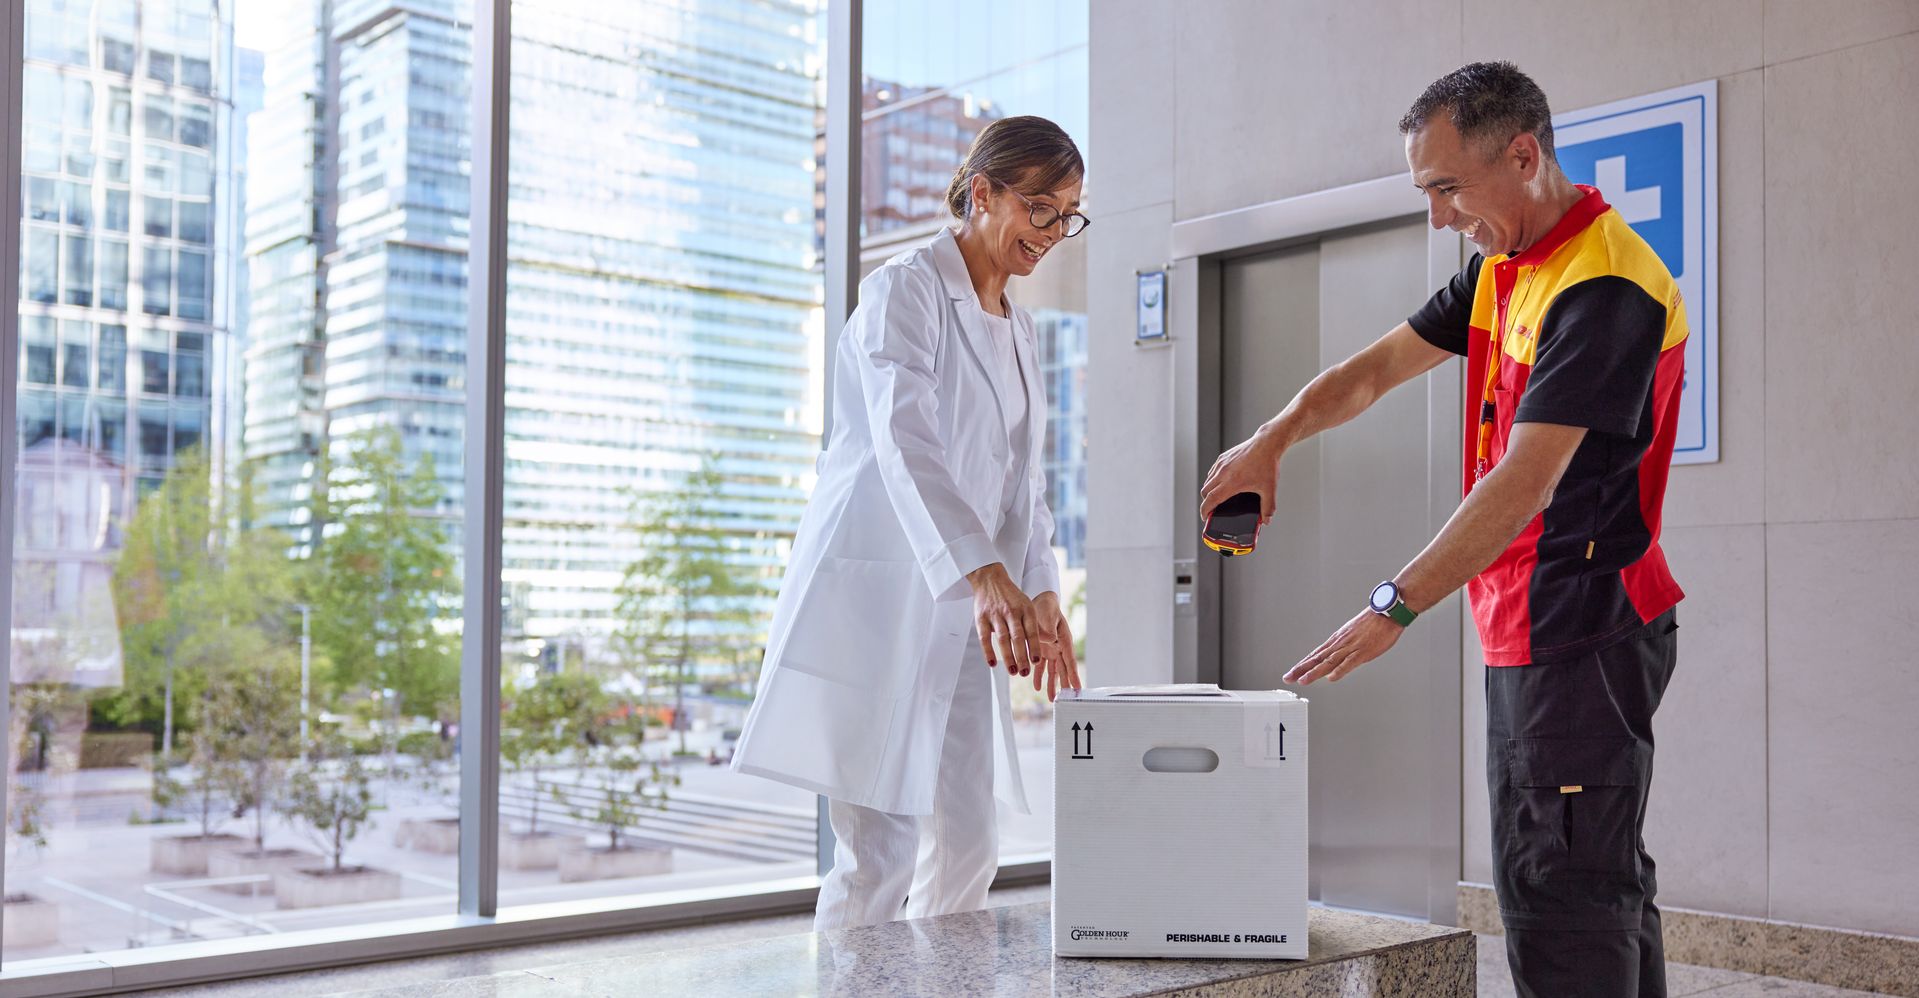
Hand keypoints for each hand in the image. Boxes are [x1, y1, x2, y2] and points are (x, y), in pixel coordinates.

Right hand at [967, 563, 1054, 677]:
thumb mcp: (1026, 605)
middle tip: (1025, 673)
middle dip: (1022, 657)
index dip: (1034, 647)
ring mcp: (995, 615)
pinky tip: (993, 663)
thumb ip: (1032, 624)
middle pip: (1018, 638)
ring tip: (1013, 671)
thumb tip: (1045, 644)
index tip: (1037, 661)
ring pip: (1003, 639)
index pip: (1032, 631)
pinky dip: (988, 651)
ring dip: (1008, 657)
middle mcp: (1011, 611)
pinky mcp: (981, 618)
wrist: (990, 579)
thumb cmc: (1011, 597)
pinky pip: (985, 637)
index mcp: (1025, 609)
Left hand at [1029, 592, 1081, 700]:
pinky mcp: (1042, 650)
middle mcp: (1059, 647)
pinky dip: (1039, 676)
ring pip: (1053, 671)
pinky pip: (1041, 666)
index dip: (1073, 675)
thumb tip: (1051, 639)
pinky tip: (1037, 687)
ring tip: (1052, 698)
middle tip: (1066, 699)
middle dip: (1065, 684)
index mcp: (1064, 640)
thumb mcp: (1047, 615)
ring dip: (1052, 684)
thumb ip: (1047, 629)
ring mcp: (1051, 650)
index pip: (1069, 661)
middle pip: (1063, 669)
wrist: (1040, 601)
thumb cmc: (1047, 607)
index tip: (1077, 687)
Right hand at [1200, 428, 1285, 524]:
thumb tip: (1267, 520)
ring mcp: (1221, 464)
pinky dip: (1213, 480)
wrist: (1266, 443)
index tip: (1205, 517)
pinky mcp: (1223, 458)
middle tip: (1213, 509)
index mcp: (1232, 482)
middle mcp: (1223, 473)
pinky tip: (1222, 482)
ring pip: (1207, 481)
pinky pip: (1212, 472)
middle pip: (1205, 492)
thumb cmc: (1267, 464)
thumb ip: (1268, 507)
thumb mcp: (1270, 489)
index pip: (1211, 499)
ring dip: (1209, 491)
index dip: (1205, 511)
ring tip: (1217, 496)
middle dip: (1207, 503)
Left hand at [1284, 608, 1402, 684]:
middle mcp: (1340, 644)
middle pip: (1317, 658)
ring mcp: (1351, 647)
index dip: (1302, 664)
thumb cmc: (1373, 623)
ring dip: (1315, 672)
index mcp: (1337, 640)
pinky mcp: (1363, 651)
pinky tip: (1331, 678)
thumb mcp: (1352, 634)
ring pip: (1329, 662)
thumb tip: (1337, 657)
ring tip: (1303, 680)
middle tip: (1287, 678)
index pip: (1315, 654)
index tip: (1292, 672)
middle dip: (1301, 669)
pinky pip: (1350, 662)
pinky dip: (1340, 670)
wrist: (1386, 612)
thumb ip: (1344, 646)